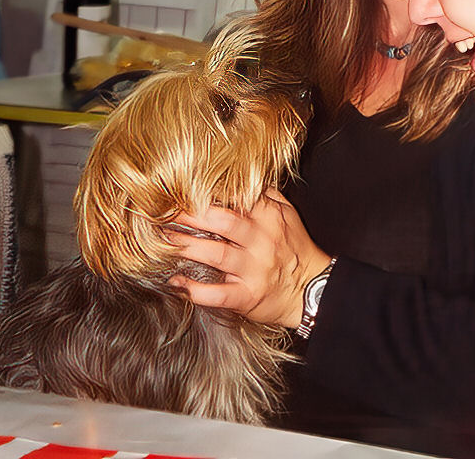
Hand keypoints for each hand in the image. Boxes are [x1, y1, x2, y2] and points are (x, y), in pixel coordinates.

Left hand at [165, 190, 331, 328]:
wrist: (310, 288)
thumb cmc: (294, 249)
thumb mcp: (287, 214)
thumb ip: (264, 195)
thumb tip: (237, 178)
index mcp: (269, 216)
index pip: (238, 196)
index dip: (209, 192)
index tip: (184, 188)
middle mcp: (262, 240)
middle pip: (223, 221)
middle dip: (191, 215)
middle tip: (164, 211)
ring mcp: (254, 269)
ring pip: (217, 254)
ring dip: (187, 246)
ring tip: (164, 240)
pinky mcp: (248, 295)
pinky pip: (218, 293)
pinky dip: (194, 290)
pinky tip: (176, 282)